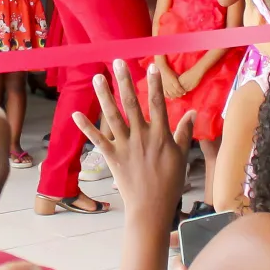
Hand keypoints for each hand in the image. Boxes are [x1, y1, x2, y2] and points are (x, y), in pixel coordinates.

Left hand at [76, 58, 194, 230]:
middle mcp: (141, 137)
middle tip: (118, 62)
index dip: (154, 85)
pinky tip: (76, 114)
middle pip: (131, 104)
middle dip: (124, 82)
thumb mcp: (181, 157)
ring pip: (112, 117)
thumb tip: (193, 113)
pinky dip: (86, 127)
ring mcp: (125, 146)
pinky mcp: (112, 157)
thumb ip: (184, 133)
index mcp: (160, 135)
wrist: (151, 207)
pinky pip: (97, 140)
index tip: (151, 66)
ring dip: (104, 96)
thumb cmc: (169, 182)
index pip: (157, 104)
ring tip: (98, 78)